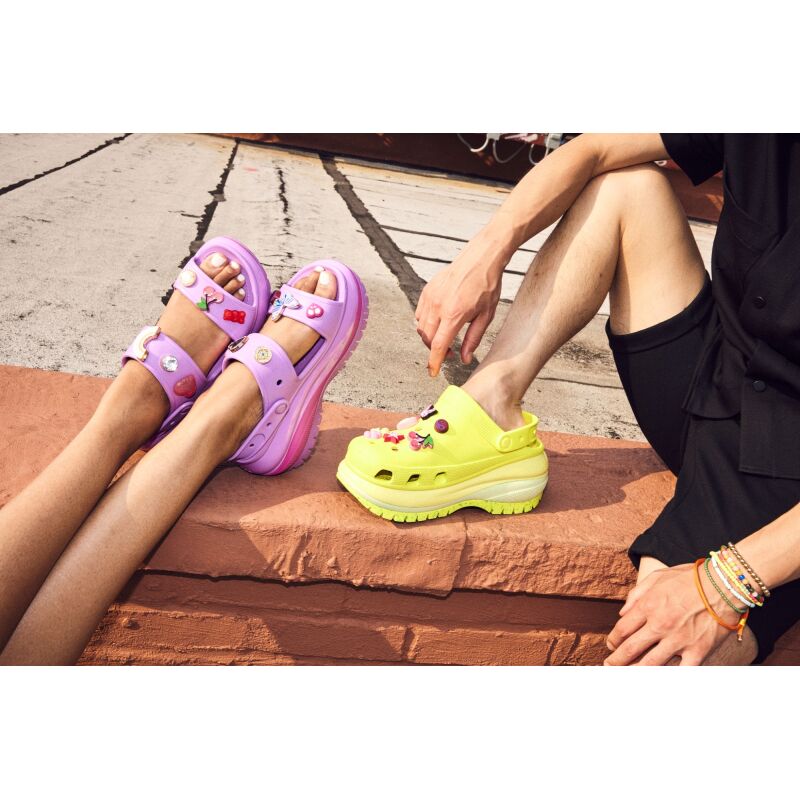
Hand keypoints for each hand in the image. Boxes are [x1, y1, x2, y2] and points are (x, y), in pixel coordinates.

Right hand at [414, 229, 508, 376]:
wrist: (481, 257)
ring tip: (445, 337)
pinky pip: (420, 313)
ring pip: (421, 327)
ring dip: (430, 337)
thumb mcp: (486, 315)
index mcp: (454, 314)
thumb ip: (473, 339)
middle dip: (435, 350)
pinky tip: (438, 322)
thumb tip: (465, 359)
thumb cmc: (487, 285)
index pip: (439, 345)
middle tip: (449, 353)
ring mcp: (430, 297)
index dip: (434, 362)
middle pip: (427, 338)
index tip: (432, 372)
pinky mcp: (427, 290)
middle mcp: (438, 306)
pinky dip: (425, 323)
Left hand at [605, 563, 736, 665]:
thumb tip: (622, 613)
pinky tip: (660, 680)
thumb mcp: (657, 577)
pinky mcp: (698, 650)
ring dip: (635, 671)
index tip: (611, 646)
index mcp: (648, 606)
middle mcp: (660, 625)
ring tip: (626, 675)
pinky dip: (669, 677)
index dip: (613, 640)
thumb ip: (636, 594)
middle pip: (631, 649)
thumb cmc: (691, 577)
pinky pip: (681, 671)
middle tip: (609, 666)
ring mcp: (679, 640)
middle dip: (616, 660)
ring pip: (650, 663)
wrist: (724, 583)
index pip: (622, 629)